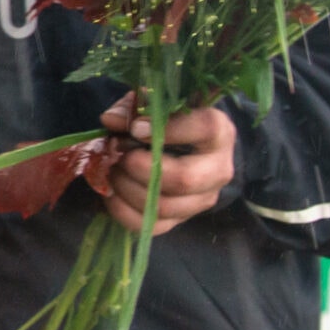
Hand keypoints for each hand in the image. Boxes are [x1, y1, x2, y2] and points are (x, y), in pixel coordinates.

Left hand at [97, 94, 236, 235]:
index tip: (136, 129)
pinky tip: (111, 192)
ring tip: (112, 169)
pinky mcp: (181, 219)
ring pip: (164, 206)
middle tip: (118, 154)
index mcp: (219, 132)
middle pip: (184, 179)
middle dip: (142, 168)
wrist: (183, 149)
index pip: (205, 129)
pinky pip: (150, 225)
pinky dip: (122, 210)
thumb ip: (133, 108)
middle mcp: (217, 170)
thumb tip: (110, 120)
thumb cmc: (166, 121)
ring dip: (127, 188)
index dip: (169, 129)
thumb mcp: (154, 104)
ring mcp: (201, 199)